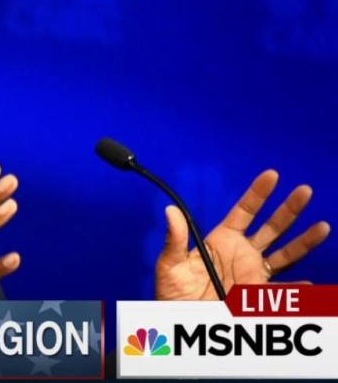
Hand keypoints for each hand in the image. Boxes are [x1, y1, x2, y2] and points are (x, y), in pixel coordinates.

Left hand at [156, 169, 330, 299]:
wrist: (179, 318)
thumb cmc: (172, 291)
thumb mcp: (170, 263)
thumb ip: (175, 239)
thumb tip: (170, 210)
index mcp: (222, 240)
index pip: (244, 211)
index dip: (258, 193)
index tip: (272, 175)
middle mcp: (242, 253)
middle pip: (271, 227)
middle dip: (288, 209)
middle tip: (305, 191)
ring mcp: (252, 273)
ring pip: (284, 254)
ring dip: (303, 242)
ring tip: (322, 226)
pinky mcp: (257, 295)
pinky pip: (282, 292)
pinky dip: (297, 290)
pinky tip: (310, 285)